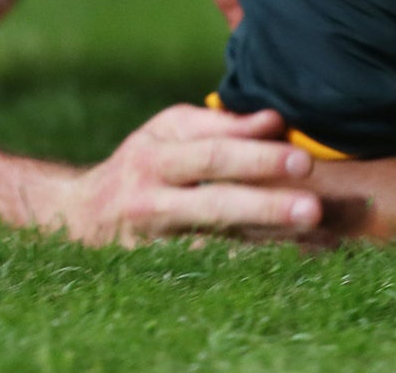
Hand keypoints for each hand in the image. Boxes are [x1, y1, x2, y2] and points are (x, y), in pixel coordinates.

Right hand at [61, 104, 324, 247]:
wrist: (79, 219)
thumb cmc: (141, 165)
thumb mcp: (166, 133)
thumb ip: (219, 125)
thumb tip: (274, 120)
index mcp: (155, 159)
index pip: (211, 155)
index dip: (256, 157)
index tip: (302, 160)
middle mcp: (153, 203)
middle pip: (215, 204)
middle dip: (267, 206)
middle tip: (314, 208)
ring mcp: (159, 244)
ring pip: (220, 244)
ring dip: (270, 241)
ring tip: (316, 240)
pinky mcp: (165, 273)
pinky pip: (219, 268)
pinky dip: (259, 263)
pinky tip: (299, 260)